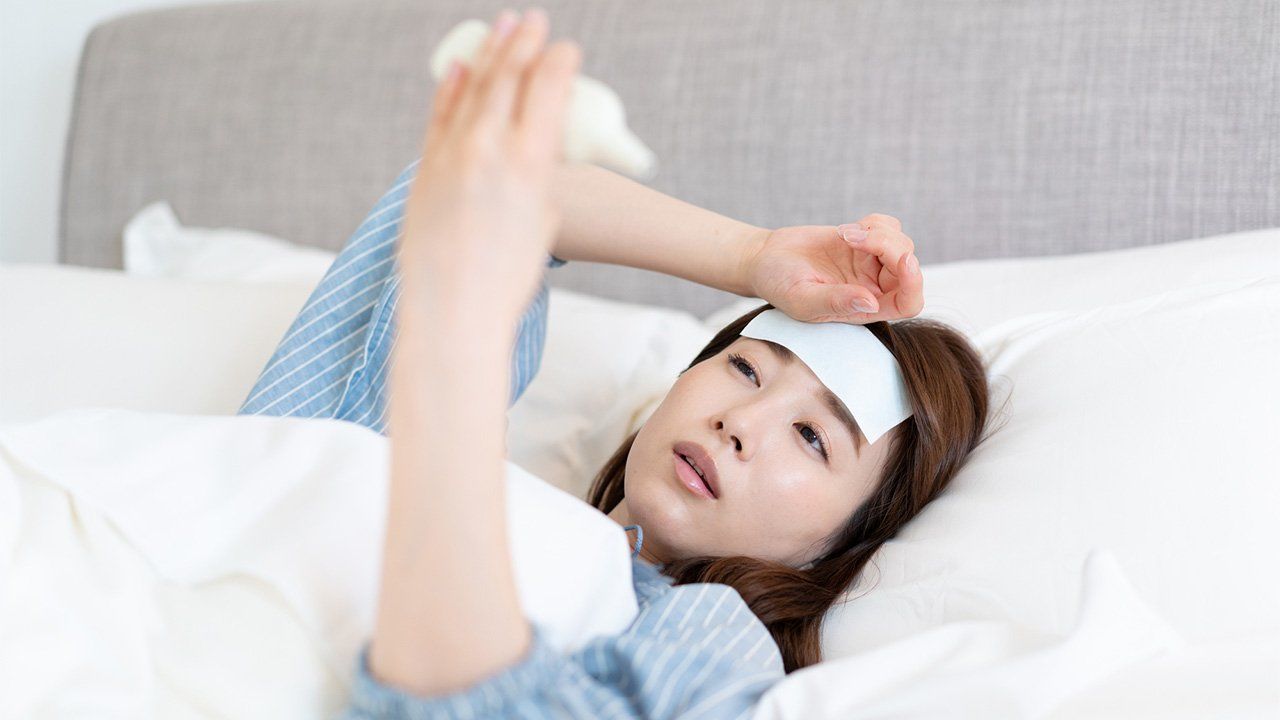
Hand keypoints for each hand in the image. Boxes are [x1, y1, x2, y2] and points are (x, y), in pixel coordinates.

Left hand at [398, 8, 581, 319]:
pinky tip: (459, 66)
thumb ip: (538, 178)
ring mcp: (451, 155)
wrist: (453, 310)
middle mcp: (488, 149)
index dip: (557, 61)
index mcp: (530, 163)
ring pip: (472, 89)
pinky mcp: (425, 169)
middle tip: (532, 20)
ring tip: (501, 28)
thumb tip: (527, 155)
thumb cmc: (508, 277)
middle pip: (507, 79)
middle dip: (522, 43)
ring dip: (488, 54)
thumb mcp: (544, 221)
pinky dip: (451, 88)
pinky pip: (440, 116)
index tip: (565, 49)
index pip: (546, 90)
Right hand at [743, 213, 922, 323]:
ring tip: (843, 234)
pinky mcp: (865, 242)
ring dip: (877, 233)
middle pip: (907, 268)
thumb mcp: (802, 299)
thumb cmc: (778, 285)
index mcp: (863, 309)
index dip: (913, 283)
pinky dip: (873, 222)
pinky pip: (888, 226)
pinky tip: (845, 231)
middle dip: (888, 247)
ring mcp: (871, 264)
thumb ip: (836, 302)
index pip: (907, 303)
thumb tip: (873, 303)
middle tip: (851, 238)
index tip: (903, 260)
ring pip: (901, 243)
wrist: (764, 260)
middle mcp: (873, 287)